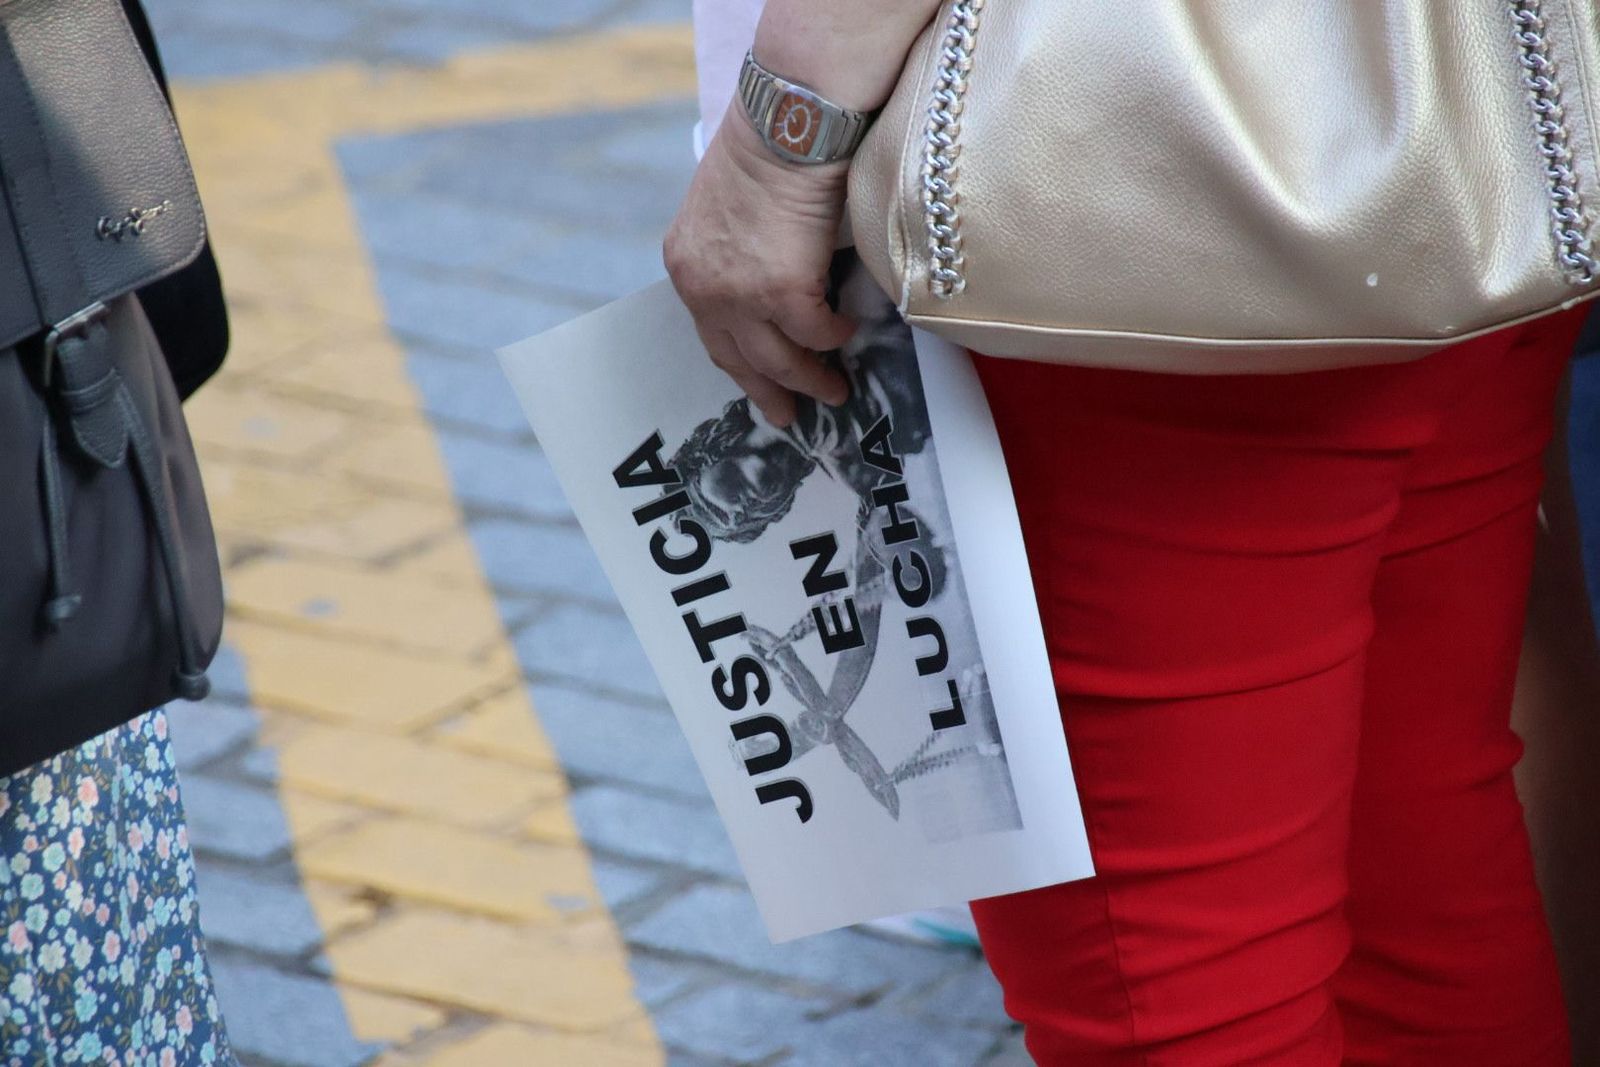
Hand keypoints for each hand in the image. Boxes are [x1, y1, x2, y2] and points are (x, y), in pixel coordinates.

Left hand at [664, 112, 856, 426]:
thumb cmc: (770, 149)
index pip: (711, 329)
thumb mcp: (729, 206)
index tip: (757, 382)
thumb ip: (738, 250)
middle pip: (737, 358)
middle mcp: (703, 286)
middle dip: (767, 391)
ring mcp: (739, 294)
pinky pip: (816, 333)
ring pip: (778, 359)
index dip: (739, 361)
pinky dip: (834, 336)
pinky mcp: (781, 292)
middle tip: (789, 415)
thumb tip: (774, 278)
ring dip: (811, 379)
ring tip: (834, 390)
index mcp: (686, 263)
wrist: (788, 125)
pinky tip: (850, 330)